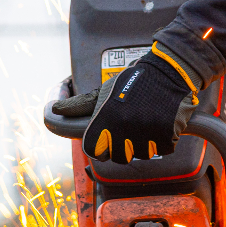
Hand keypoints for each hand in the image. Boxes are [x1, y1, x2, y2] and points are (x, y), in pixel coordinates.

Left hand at [81, 53, 198, 163]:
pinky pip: (162, 149)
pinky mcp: (167, 135)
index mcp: (106, 118)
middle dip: (124, 147)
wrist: (169, 70)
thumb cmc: (135, 80)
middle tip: (130, 130)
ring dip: (144, 143)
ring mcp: (146, 132)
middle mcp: (124, 127)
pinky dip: (162, 140)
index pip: (94, 151)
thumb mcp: (105, 90)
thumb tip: (55, 109)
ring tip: (146, 123)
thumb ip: (81, 105)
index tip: (106, 141)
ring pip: (141, 154)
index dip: (100, 148)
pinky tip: (160, 124)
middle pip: (119, 156)